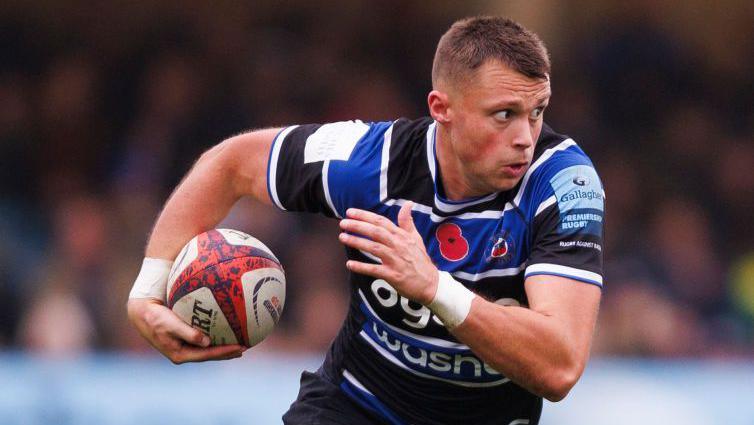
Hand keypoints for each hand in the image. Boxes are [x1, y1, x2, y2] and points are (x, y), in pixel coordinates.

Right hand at [127, 298, 245, 363]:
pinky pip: (203, 340)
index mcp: (179, 354)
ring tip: (239, 343)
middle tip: (244, 347)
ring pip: (207, 349)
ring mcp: (182, 347)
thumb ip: (187, 333)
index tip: (240, 348)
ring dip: (222, 347)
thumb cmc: (154, 317)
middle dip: (227, 352)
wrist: (141, 312)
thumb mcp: (170, 324)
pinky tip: (224, 332)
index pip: (207, 355)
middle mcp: (182, 353)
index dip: (224, 352)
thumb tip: (206, 342)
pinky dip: (214, 338)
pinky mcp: (183, 339)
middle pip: (209, 355)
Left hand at [338, 201, 438, 304]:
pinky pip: (375, 270)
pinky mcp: (394, 275)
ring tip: (343, 237)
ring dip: (357, 242)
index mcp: (402, 236)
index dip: (365, 216)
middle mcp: (398, 246)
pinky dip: (362, 267)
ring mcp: (396, 260)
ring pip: (374, 248)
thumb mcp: (416, 238)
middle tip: (343, 223)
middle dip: (358, 226)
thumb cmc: (420, 260)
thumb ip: (407, 221)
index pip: (381, 222)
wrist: (431, 284)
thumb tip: (407, 203)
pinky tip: (349, 264)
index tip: (350, 212)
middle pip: (376, 232)